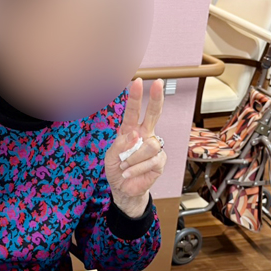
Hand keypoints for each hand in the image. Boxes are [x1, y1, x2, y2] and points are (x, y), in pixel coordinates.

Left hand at [105, 78, 166, 217]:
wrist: (123, 189)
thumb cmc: (116, 169)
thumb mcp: (111, 156)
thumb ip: (120, 144)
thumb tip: (135, 135)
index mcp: (131, 130)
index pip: (134, 112)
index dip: (136, 98)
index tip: (138, 82)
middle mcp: (145, 135)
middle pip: (154, 114)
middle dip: (156, 99)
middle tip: (158, 83)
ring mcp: (154, 148)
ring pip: (148, 145)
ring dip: (132, 158)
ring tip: (124, 166)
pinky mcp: (159, 161)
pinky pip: (150, 161)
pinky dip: (136, 168)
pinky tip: (129, 173)